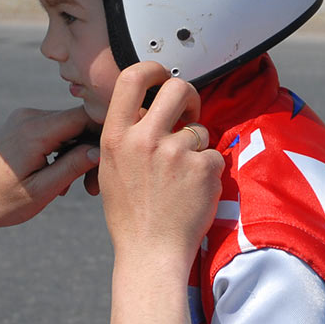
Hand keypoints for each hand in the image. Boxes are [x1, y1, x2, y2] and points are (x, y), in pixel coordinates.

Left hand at [0, 105, 101, 241]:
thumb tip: (101, 149)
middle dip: (91, 151)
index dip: (104, 135)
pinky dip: (62, 152)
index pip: (86, 116)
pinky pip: (53, 132)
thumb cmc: (0, 202)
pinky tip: (57, 178)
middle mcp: (28, 116)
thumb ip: (72, 167)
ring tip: (73, 188)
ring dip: (77, 154)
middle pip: (78, 122)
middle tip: (91, 189)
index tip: (110, 164)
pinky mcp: (20, 125)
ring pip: (67, 128)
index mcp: (34, 130)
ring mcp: (23, 119)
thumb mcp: (41, 191)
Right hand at [97, 62, 222, 263]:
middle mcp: (143, 139)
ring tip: (182, 178)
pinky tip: (192, 193)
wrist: (150, 254)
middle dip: (190, 97)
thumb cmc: (130, 214)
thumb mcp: (111, 168)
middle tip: (190, 114)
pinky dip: (208, 172)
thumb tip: (145, 107)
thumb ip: (126, 136)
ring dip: (197, 147)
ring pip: (199, 128)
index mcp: (116, 136)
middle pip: (177, 87)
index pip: (132, 77)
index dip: (152, 69)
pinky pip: (213, 155)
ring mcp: (174, 152)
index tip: (162, 78)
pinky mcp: (202, 168)